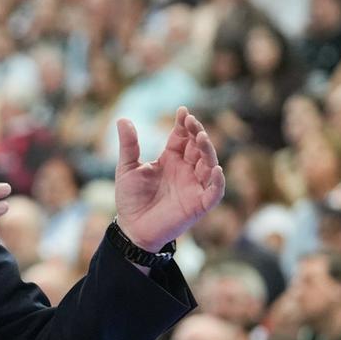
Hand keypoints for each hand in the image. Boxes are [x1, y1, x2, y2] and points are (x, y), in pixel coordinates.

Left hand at [113, 107, 224, 251]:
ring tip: (201, 138)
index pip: (182, 137)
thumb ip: (128, 145)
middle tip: (192, 123)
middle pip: (198, 147)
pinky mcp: (198, 205)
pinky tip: (216, 170)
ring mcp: (194, 186)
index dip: (184, 124)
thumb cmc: (130, 198)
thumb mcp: (127, 168)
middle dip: (197, 133)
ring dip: (208, 151)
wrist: (132, 227)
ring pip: (209, 165)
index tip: (183, 111)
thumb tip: (122, 119)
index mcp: (171, 159)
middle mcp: (185, 170)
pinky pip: (214, 192)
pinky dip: (218, 182)